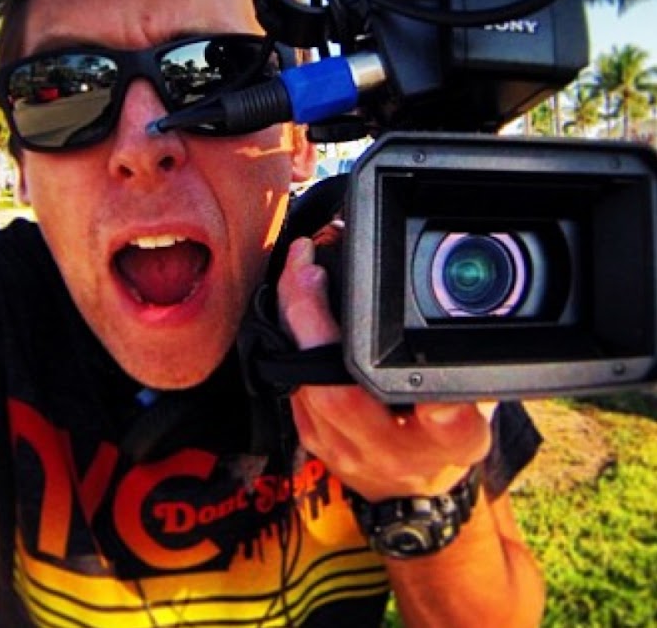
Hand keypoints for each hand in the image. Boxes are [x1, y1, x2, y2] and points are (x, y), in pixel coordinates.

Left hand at [277, 237, 491, 501]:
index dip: (435, 404)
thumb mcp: (477, 420)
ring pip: (300, 382)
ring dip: (291, 317)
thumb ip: (474, 385)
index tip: (418, 364)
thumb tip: (476, 338)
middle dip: (313, 325)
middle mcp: (384, 451)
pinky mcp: (309, 432)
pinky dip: (285, 332)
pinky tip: (292, 294)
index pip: (443, 428)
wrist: (407, 495)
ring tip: (297, 266)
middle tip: (310, 269)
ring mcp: (338, 445)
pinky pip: (288, 379)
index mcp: (440, 446)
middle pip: (336, 393)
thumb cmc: (442, 445)